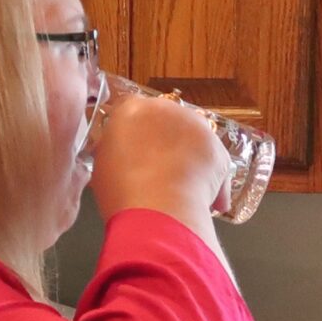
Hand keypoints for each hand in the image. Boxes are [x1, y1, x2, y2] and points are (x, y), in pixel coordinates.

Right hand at [88, 78, 230, 234]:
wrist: (158, 211)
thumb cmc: (122, 191)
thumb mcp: (102, 164)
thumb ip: (113, 148)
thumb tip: (120, 154)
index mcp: (132, 109)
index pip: (131, 111)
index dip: (131, 132)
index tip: (130, 149)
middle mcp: (167, 109)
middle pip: (165, 121)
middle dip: (162, 142)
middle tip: (154, 170)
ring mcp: (197, 127)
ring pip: (192, 139)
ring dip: (187, 158)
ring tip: (179, 188)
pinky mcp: (219, 150)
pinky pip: (214, 164)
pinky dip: (211, 180)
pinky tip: (205, 202)